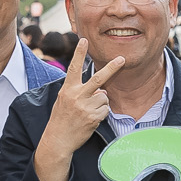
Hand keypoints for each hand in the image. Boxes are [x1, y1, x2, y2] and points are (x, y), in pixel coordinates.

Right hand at [34, 54, 125, 180]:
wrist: (58, 140)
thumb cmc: (61, 119)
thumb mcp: (64, 100)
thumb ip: (80, 92)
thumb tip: (101, 91)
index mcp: (68, 89)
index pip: (74, 67)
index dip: (79, 53)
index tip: (83, 40)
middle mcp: (76, 96)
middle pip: (98, 79)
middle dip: (112, 68)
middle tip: (121, 59)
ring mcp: (85, 107)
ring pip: (104, 98)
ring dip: (100, 104)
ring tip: (87, 112)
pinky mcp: (93, 118)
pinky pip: (105, 110)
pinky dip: (101, 114)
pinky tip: (90, 120)